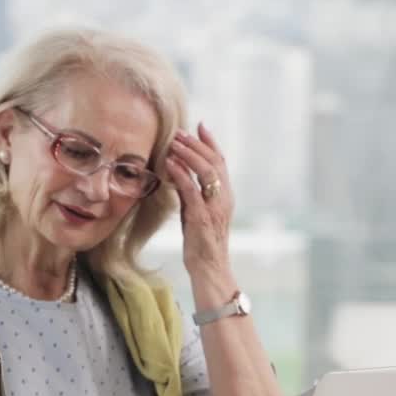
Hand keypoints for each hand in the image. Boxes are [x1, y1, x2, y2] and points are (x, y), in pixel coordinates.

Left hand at [164, 123, 235, 275]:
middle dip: (197, 144)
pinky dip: (181, 174)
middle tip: (181, 131)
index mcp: (225, 196)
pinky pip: (192, 190)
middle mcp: (223, 198)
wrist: (209, 269)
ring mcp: (214, 207)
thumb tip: (178, 175)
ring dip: (189, 154)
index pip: (221, 162)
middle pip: (215, 162)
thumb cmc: (201, 243)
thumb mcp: (196, 213)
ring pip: (206, 172)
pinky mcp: (202, 217)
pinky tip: (170, 164)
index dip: (211, 143)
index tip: (200, 126)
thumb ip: (192, 194)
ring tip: (174, 142)